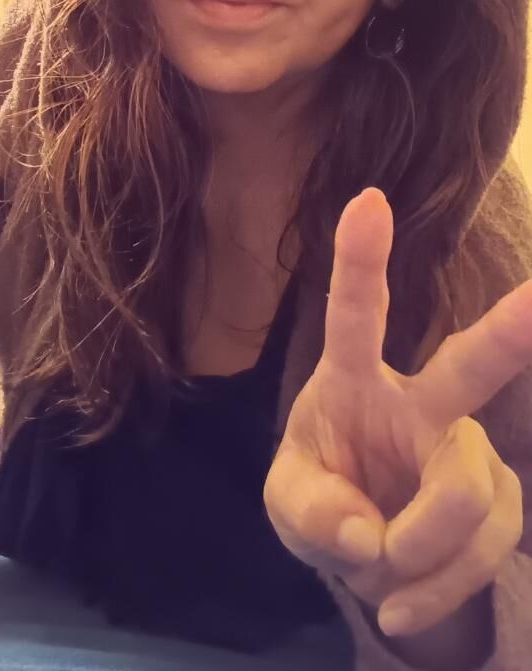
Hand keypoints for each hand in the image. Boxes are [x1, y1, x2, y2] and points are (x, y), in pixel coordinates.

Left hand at [264, 188, 529, 636]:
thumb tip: (368, 536)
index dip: (361, 262)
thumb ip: (314, 513)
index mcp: (354, 382)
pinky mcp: (495, 500)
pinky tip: (400, 603)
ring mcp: (464, 450)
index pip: (356, 317)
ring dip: (418, 553)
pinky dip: (436, 589)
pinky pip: (481, 550)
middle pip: (467, 367)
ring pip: (469, 495)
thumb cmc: (322, 496)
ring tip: (378, 576)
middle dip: (509, 334)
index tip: (367, 200)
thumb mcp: (291, 505)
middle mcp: (420, 403)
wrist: (364, 544)